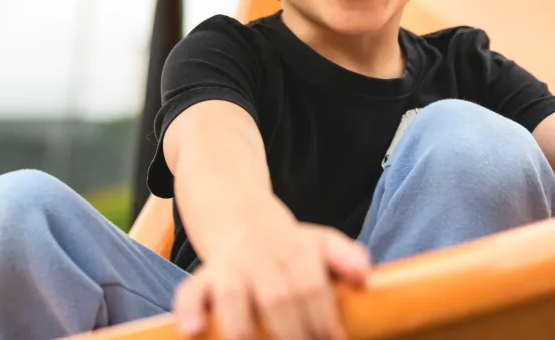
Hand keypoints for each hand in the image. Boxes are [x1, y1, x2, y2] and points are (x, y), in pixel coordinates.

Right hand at [173, 214, 370, 339]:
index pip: (311, 286)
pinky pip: (189, 293)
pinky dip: (190, 312)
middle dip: (292, 332)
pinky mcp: (202, 279)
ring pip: (233, 297)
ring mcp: (229, 268)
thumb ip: (346, 257)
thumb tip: (365, 277)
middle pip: (277, 297)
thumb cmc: (292, 249)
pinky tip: (195, 332)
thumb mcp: (322, 243)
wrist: (246, 225)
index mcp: (294, 249)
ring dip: (243, 330)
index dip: (322, 318)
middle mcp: (260, 257)